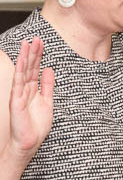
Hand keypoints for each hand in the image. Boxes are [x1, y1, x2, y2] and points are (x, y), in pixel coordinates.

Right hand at [8, 37, 53, 161]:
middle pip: (29, 67)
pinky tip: (21, 62)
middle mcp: (24, 89)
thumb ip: (48, 86)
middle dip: (33, 52)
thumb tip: (49, 69)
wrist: (29, 142)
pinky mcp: (15, 101)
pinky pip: (18, 84)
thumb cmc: (36, 125)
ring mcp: (19, 94)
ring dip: (25, 58)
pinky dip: (20, 72)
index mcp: (32, 89)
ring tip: (27, 44)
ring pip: (22, 72)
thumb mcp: (47, 102)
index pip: (35, 69)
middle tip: (37, 38)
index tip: (41, 42)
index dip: (38, 56)